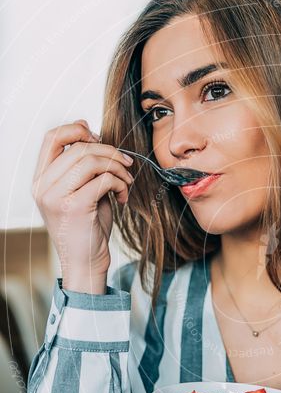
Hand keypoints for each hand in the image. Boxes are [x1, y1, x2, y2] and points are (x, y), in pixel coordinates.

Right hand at [32, 119, 134, 291]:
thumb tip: (91, 133)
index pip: (52, 138)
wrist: (85, 262)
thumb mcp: (80, 190)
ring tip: (126, 182)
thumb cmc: (86, 227)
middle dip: (110, 151)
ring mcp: (56, 197)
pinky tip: (123, 196)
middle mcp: (43, 186)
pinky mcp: (75, 207)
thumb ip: (82, 166)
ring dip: (117, 168)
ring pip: (91, 160)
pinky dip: (120, 183)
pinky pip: (103, 179)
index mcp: (41, 179)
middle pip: (79, 147)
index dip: (77, 130)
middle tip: (126, 164)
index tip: (100, 139)